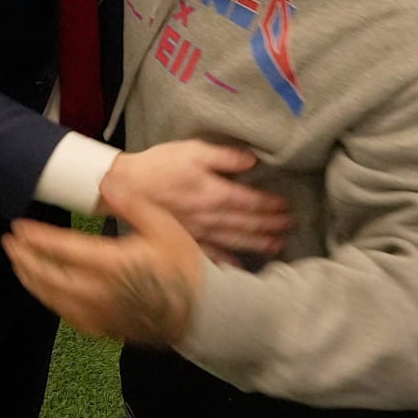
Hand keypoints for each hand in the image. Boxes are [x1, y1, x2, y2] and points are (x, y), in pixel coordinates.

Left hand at [4, 178, 202, 345]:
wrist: (205, 312)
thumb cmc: (186, 266)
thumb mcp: (165, 225)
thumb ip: (132, 202)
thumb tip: (105, 181)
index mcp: (113, 262)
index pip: (63, 249)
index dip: (37, 238)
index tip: (18, 227)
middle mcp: (101, 291)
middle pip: (50, 278)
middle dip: (25, 260)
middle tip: (9, 245)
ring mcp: (103, 313)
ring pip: (56, 300)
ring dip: (33, 282)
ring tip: (19, 267)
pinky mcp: (108, 327)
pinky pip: (70, 317)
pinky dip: (53, 304)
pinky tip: (48, 296)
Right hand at [99, 141, 291, 259]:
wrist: (126, 187)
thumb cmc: (160, 166)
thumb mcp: (194, 150)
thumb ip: (225, 157)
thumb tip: (253, 161)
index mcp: (215, 194)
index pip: (252, 202)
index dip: (272, 205)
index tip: (287, 206)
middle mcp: (212, 218)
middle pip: (248, 225)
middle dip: (272, 226)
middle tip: (291, 226)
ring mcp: (200, 234)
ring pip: (236, 241)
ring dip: (259, 244)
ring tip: (278, 245)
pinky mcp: (186, 241)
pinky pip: (212, 256)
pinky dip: (229, 263)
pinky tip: (241, 268)